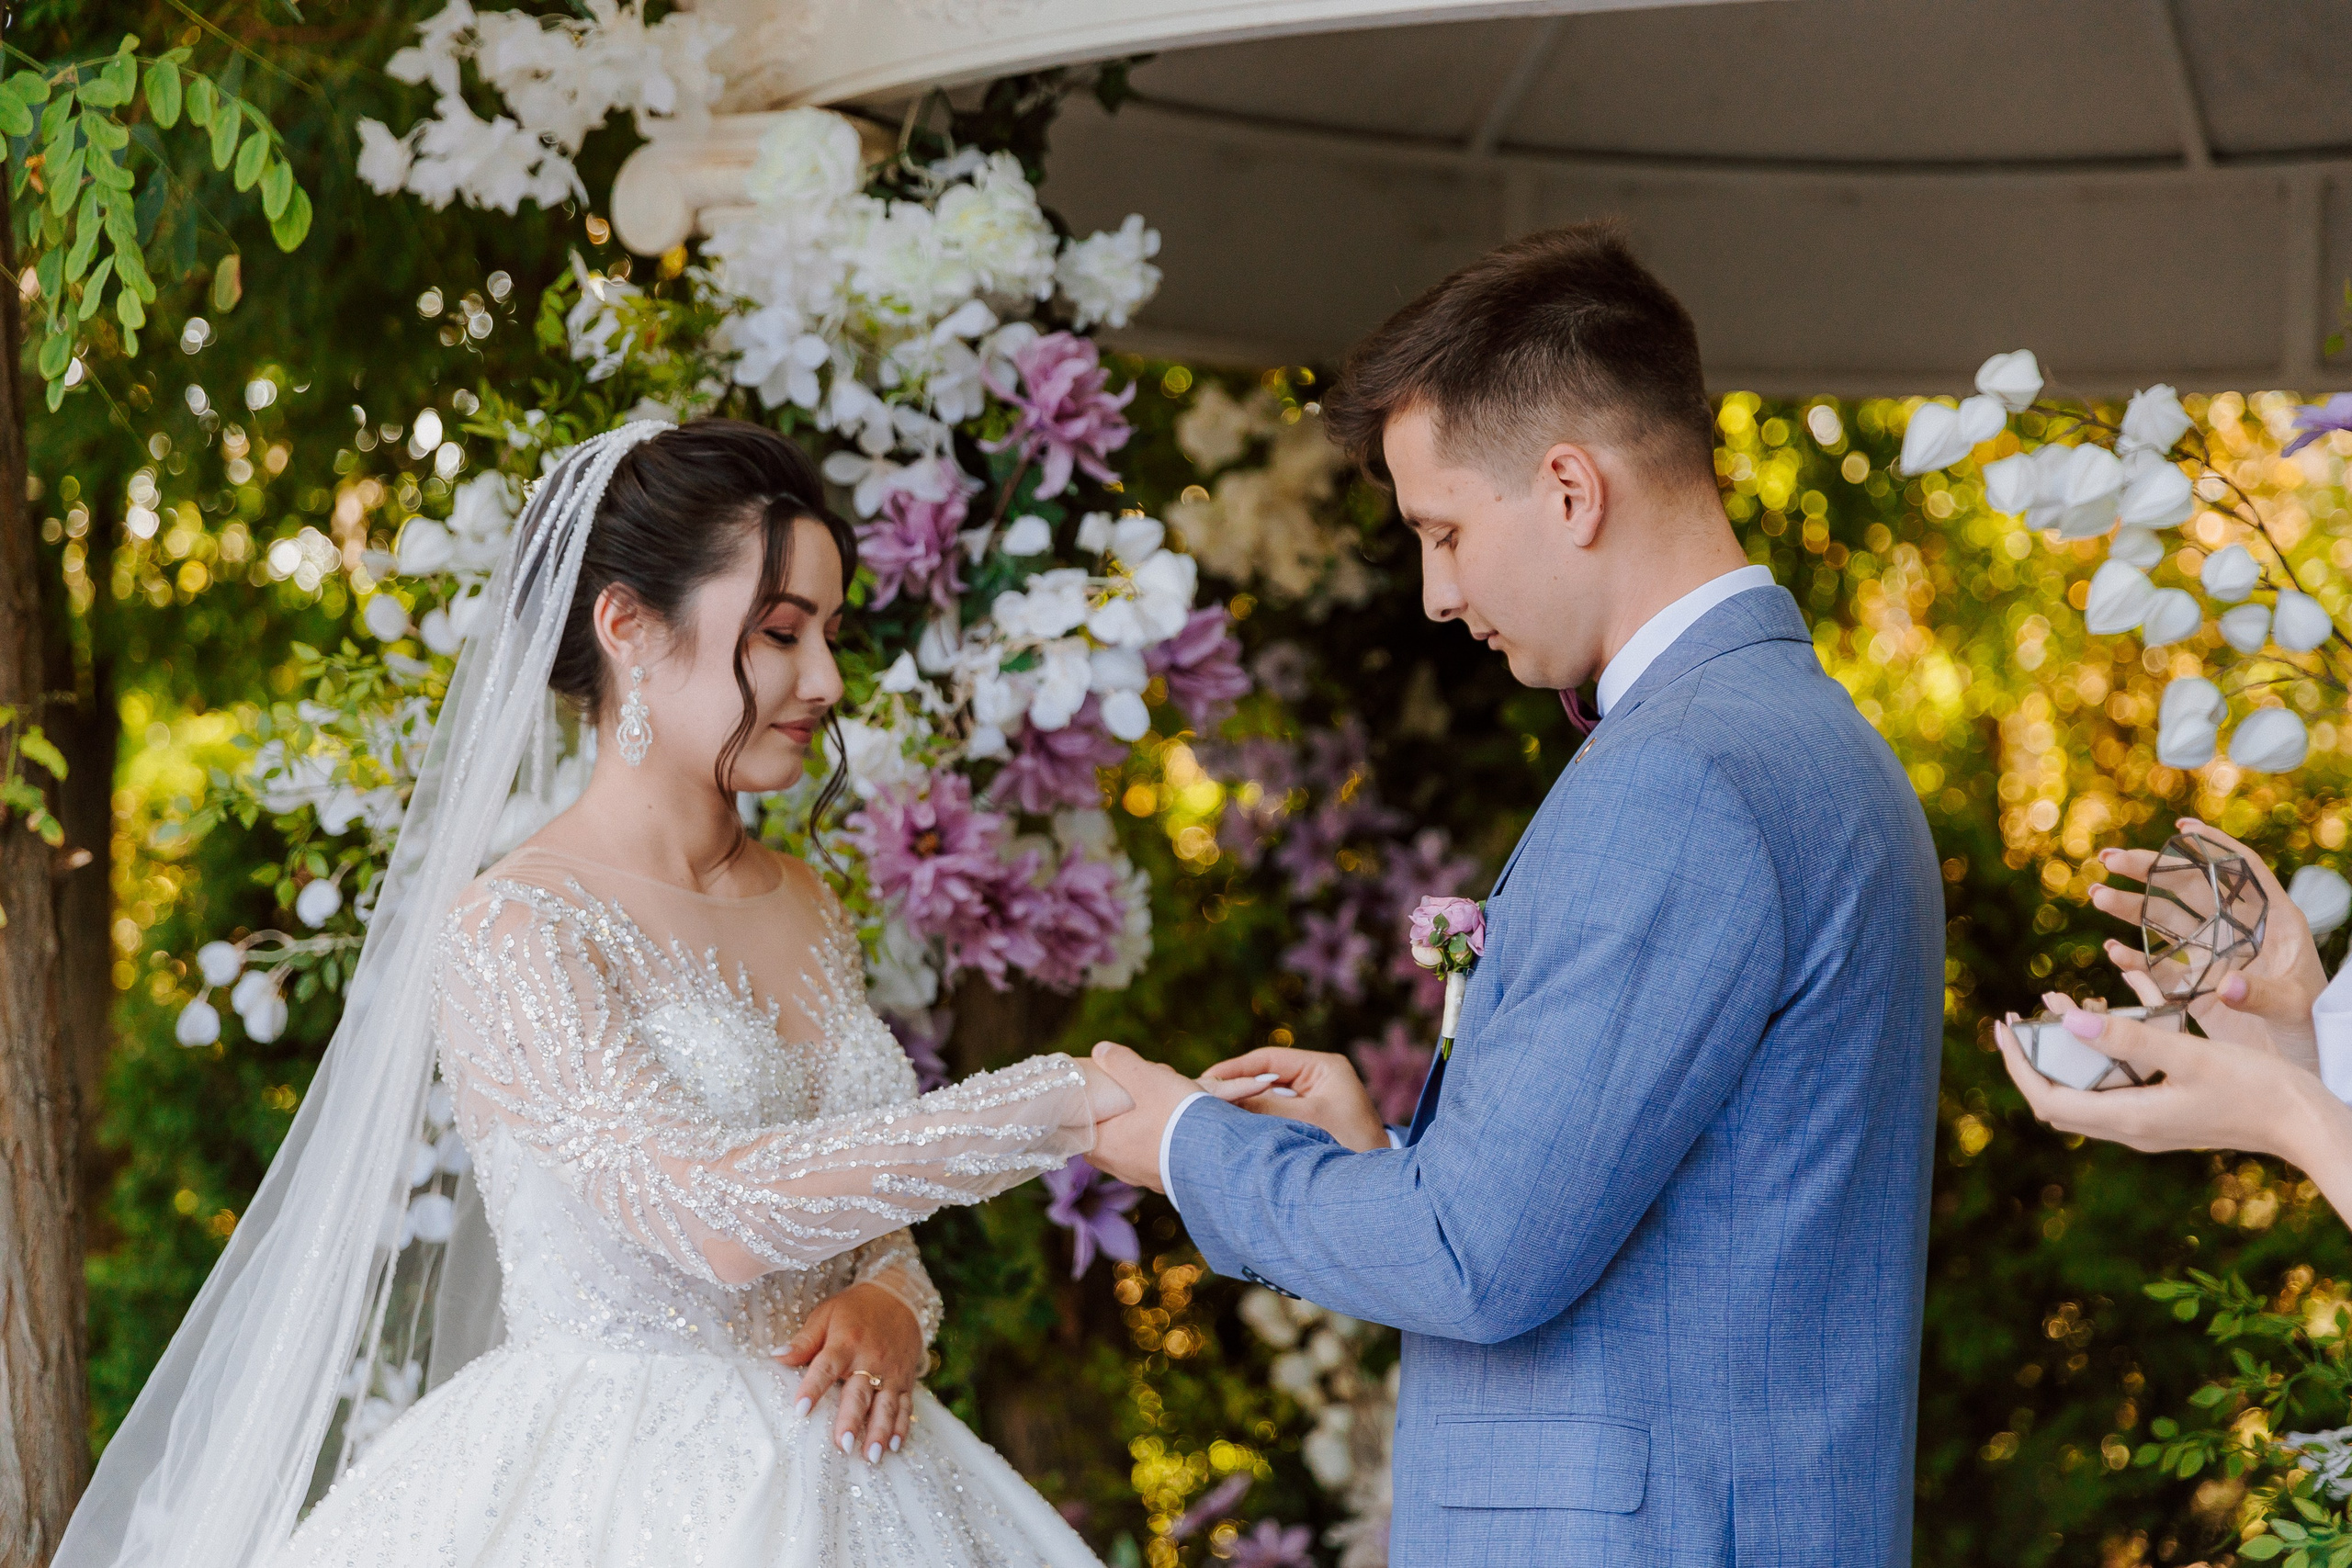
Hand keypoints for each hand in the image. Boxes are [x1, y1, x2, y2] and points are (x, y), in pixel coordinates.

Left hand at [773, 1282, 922, 1464]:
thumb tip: (776, 1356)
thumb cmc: (855, 1309)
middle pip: (859, 1393)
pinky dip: (901, 1427)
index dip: (813, 1388)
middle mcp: (870, 1359)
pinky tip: (895, 1447)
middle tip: (842, 1445)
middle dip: (851, 1420)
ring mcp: (891, 1372)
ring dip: (879, 1431)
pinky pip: (905, 1405)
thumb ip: (804, 1340)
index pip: (826, 1367)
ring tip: (871, 1457)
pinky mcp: (906, 1379)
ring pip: (886, 1405)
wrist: (899, 1297)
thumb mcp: (826, 1315)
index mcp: (846, 1342)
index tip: (800, 1410)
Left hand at [1084, 1041, 1212, 1190]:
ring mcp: (1142, 1177)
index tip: (1103, 1089)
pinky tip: (1179, 1123)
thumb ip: (1119, 1061)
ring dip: (1146, 1122)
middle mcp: (1117, 1167)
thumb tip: (1100, 1050)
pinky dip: (1163, 1138)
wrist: (1219, 1157)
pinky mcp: (1165, 1181)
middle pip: (1108, 1130)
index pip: (1078, 1125)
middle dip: (1124, 1108)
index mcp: (1102, 1145)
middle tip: (1143, 1089)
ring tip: (1168, 1101)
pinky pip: (1156, 1154)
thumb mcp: (1145, 1077)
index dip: (1091, 1103)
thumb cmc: (1175, 1117)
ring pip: (1134, 1142)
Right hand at [1203, 1047, 1387, 1151]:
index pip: (1269, 1060)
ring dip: (1243, 1110)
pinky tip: (1232, 1134)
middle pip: (1264, 1078)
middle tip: (1200, 1100)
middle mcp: (1319, 1080)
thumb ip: (1264, 1109)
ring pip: (1266, 1100)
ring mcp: (1314, 1102)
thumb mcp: (1306, 1123)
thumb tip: (1220, 1100)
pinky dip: (1254, 1125)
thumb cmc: (1353, 1150)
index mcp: (1324, 1068)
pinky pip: (1273, 1118)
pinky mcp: (1309, 1124)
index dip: (1234, 1069)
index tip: (1205, 1080)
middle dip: (1235, 1090)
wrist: (1381, 1191)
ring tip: (1210, 1117)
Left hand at [1994, 993, 2351, 1210]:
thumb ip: (2129, 1037)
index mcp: (2129, 1119)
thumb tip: (2068, 1021)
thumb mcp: (2189, 1054)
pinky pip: (2118, 1084)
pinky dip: (2105, 1053)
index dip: (2018, 1063)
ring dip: (2071, 1048)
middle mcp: (2131, 1129)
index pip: (2047, 1098)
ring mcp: (2148, 1125)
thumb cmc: (2255, 1088)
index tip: (2002, 1027)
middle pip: (2059, 1095)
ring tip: (2061, 1002)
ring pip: (2089, 1087)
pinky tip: (2115, 1013)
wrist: (2305, 1123)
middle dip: (2036, 1054)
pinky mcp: (2165, 1114)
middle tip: (2021, 1014)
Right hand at [2092, 818, 2323, 1069]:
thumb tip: (2226, 985)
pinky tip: (2113, 951)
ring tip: (2097, 896)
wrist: (2303, 1068)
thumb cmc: (2312, 1028)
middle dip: (2149, 871)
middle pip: (2190, 889)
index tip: (2180, 828)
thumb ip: (2260, 993)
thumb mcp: (2293, 1006)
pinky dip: (2135, 959)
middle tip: (2110, 859)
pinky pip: (2160, 968)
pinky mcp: (2196, 988)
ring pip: (2167, 923)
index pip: (2243, 871)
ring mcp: (2215, 958)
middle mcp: (2240, 933)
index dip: (2213, 846)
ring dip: (2131, 908)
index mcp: (2274, 923)